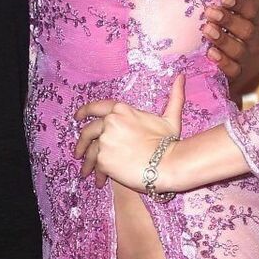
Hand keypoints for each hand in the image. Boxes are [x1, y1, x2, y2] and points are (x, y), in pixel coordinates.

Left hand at [75, 72, 185, 191]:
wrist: (167, 164)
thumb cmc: (170, 142)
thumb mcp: (170, 117)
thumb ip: (173, 97)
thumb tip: (181, 76)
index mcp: (121, 110)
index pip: (96, 107)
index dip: (84, 111)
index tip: (77, 118)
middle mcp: (109, 122)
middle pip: (87, 131)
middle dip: (81, 142)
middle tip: (78, 152)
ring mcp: (105, 140)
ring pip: (89, 151)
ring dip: (86, 162)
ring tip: (86, 172)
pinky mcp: (103, 159)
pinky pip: (96, 166)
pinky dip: (97, 174)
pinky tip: (98, 181)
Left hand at [202, 0, 258, 87]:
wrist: (221, 59)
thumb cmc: (230, 26)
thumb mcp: (238, 6)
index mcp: (257, 20)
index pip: (252, 11)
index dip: (239, 4)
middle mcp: (255, 40)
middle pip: (247, 30)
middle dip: (229, 21)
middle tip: (210, 12)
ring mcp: (246, 58)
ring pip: (239, 50)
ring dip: (223, 40)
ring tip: (207, 30)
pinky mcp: (236, 74)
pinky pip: (232, 70)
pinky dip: (222, 62)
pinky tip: (210, 53)